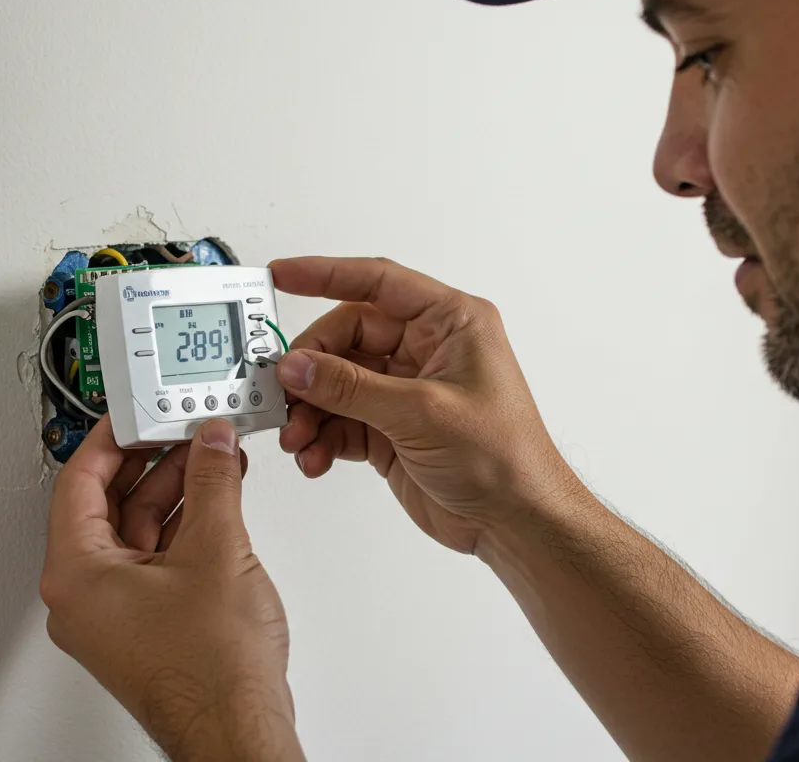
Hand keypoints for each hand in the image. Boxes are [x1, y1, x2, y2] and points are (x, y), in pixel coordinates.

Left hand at [40, 417, 303, 761]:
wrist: (239, 728)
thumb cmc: (212, 670)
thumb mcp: (215, 548)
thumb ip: (212, 481)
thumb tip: (211, 443)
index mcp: (76, 574)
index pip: (79, 481)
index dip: (113, 439)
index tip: (138, 413)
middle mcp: (84, 597)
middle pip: (108, 504)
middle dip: (154, 463)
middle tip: (185, 430)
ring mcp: (114, 615)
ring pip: (136, 532)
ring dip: (175, 492)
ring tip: (214, 459)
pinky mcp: (145, 626)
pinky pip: (154, 560)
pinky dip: (184, 527)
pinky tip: (218, 502)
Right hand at [272, 256, 581, 554]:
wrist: (517, 523)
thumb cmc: (505, 459)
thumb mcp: (423, 413)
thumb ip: (353, 388)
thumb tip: (299, 367)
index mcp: (450, 324)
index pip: (379, 283)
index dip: (326, 275)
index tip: (282, 276)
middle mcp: (427, 351)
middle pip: (347, 338)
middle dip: (311, 366)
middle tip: (284, 389)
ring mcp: (407, 392)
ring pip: (338, 383)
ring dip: (311, 409)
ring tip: (297, 435)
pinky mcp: (392, 430)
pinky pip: (342, 420)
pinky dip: (322, 437)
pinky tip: (314, 455)